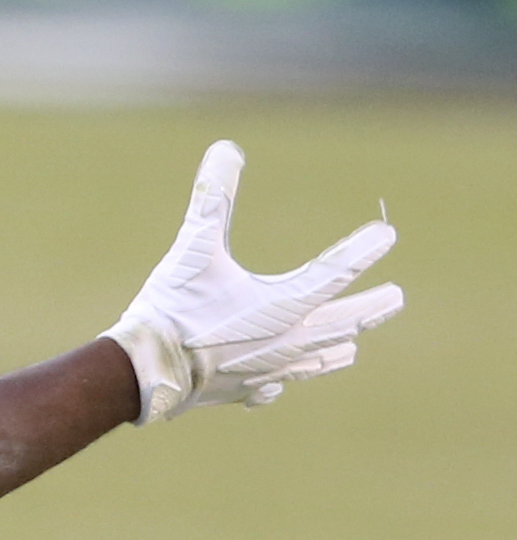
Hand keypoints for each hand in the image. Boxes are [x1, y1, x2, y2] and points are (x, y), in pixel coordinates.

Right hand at [108, 141, 401, 425]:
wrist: (143, 372)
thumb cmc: (172, 309)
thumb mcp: (192, 249)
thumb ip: (213, 199)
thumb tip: (227, 148)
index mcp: (282, 306)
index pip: (335, 272)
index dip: (363, 250)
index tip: (388, 234)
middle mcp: (287, 341)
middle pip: (343, 322)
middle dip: (371, 307)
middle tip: (396, 297)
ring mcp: (268, 371)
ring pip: (317, 359)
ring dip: (337, 346)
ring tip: (351, 344)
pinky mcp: (243, 391)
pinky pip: (274, 387)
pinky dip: (283, 379)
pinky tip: (279, 382)